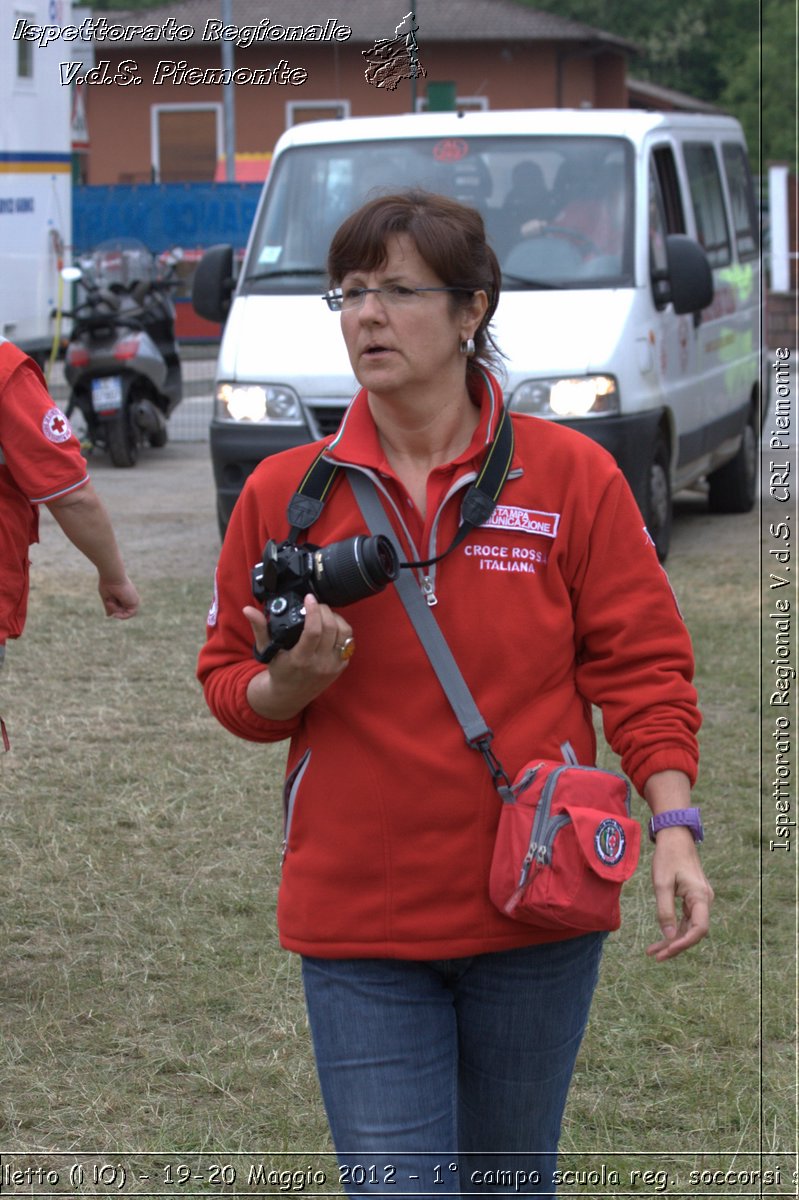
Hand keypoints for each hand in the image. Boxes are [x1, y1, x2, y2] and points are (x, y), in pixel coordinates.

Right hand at [98, 575, 139, 618]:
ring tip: (111, 602)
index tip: (107, 602)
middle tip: (109, 601)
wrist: (112, 576)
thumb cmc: (107, 584)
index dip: (113, 608)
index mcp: (123, 595)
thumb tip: (109, 616)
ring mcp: (133, 600)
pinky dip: (122, 615)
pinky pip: (130, 614)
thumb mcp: (107, 598)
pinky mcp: (135, 602)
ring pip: (125, 613)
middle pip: (122, 611)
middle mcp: (129, 597)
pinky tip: (116, 612)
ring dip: (116, 610)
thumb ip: (109, 607)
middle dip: (114, 609)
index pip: (119, 608)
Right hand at [244, 594, 353, 720]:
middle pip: (330, 628)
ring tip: (324, 613)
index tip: (309, 598)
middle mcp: (320, 664)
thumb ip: (259, 629)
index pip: (313, 631)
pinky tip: (331, 626)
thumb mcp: (267, 651)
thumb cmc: (279, 671)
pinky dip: (342, 630)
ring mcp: (333, 666)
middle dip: (324, 610)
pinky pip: (349, 642)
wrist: (290, 696)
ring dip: (336, 618)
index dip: (313, 611)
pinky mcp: (341, 666)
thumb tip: (248, 610)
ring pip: (344, 633)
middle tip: (315, 604)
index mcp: (300, 660)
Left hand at [646, 828, 713, 960]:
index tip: (666, 951)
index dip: (683, 943)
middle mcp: (704, 900)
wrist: (675, 836)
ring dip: (673, 939)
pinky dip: (675, 928)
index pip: (699, 929)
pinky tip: (662, 937)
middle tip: (655, 956)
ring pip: (689, 926)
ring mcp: (700, 899)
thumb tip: (669, 937)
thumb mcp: (661, 883)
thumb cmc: (668, 856)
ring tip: (653, 951)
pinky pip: (687, 918)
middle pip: (694, 931)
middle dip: (675, 945)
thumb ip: (665, 911)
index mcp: (700, 896)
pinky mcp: (694, 897)